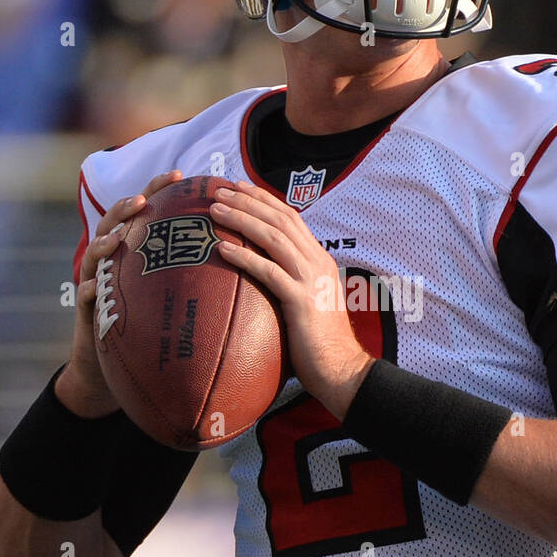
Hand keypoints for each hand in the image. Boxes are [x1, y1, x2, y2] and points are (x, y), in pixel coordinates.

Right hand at [56, 170, 183, 416]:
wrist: (120, 365)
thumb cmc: (157, 327)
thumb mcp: (182, 295)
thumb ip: (204, 271)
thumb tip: (250, 253)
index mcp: (140, 250)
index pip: (150, 212)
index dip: (160, 189)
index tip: (180, 175)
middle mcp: (115, 259)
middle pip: (115, 222)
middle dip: (126, 207)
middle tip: (142, 201)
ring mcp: (97, 281)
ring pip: (94, 254)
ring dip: (104, 243)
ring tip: (118, 238)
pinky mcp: (87, 309)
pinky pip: (84, 296)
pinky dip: (87, 290)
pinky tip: (92, 289)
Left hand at [209, 180, 373, 418]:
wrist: (342, 368)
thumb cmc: (320, 343)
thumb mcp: (307, 302)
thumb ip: (291, 282)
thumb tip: (264, 276)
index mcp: (319, 260)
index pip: (291, 218)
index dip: (263, 199)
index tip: (238, 188)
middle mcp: (317, 262)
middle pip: (280, 220)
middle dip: (248, 200)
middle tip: (218, 190)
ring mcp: (311, 279)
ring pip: (273, 238)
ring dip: (242, 219)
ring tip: (215, 211)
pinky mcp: (301, 300)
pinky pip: (268, 271)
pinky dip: (244, 256)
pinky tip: (222, 249)